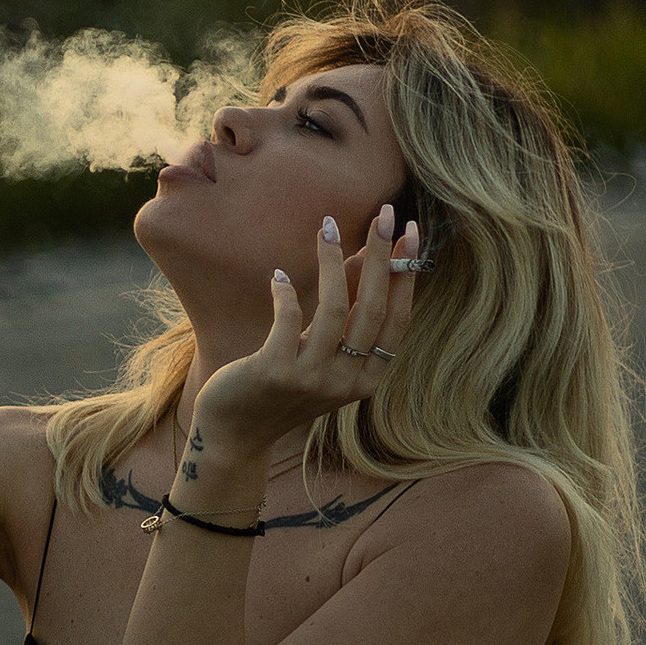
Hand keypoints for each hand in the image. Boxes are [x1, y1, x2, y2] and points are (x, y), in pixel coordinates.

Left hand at [184, 203, 422, 475]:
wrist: (236, 432)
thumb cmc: (282, 384)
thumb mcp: (323, 351)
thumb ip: (348, 311)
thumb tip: (369, 256)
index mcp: (367, 379)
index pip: (398, 319)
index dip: (406, 274)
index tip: (410, 232)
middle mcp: (347, 382)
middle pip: (374, 308)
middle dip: (381, 255)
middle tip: (384, 212)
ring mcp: (313, 379)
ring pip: (335, 308)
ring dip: (333, 260)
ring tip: (327, 225)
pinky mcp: (276, 372)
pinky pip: (289, 318)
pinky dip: (285, 291)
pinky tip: (277, 277)